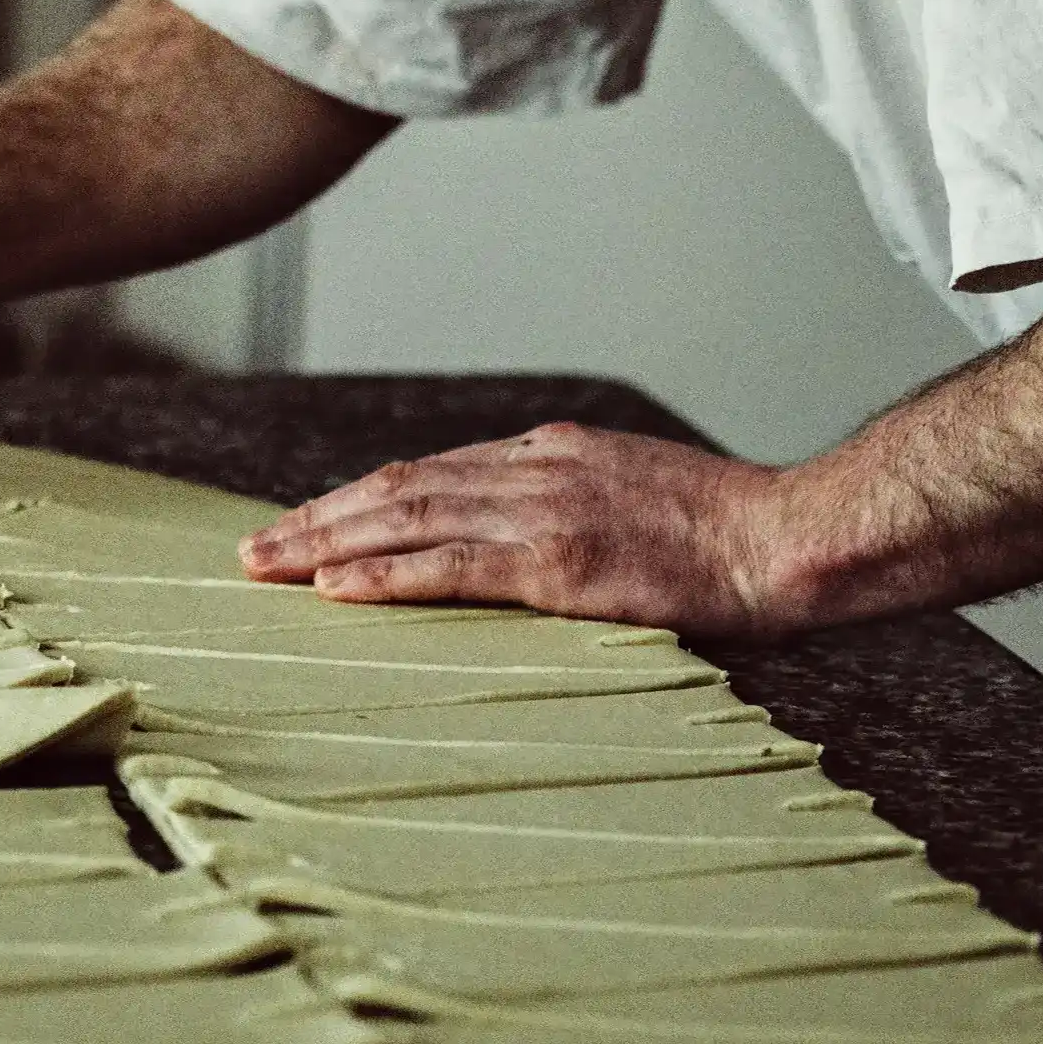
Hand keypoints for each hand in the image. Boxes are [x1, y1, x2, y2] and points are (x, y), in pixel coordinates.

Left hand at [238, 419, 794, 632]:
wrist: (788, 540)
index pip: (434, 472)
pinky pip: (449, 568)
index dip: (363, 498)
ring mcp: (543, 513)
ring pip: (406, 520)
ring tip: (267, 568)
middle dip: (320, 519)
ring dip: (327, 545)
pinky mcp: (557, 563)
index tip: (313, 522)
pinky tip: (335, 589)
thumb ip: (584, 509)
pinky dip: (383, 576)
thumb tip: (543, 543)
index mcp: (556, 454)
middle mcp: (536, 471)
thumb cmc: (734, 536)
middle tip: (255, 549)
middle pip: (400, 487)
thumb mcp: (645, 498)